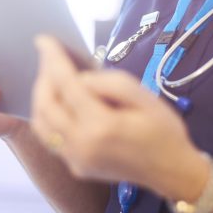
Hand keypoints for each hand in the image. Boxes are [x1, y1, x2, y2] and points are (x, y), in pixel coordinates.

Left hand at [30, 35, 207, 199]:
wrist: (172, 172)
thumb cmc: (163, 130)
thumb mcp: (145, 97)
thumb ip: (110, 82)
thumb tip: (80, 78)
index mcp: (101, 125)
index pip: (66, 85)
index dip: (52, 59)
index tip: (43, 39)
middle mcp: (81, 144)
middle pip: (45, 104)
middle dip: (43, 76)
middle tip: (50, 58)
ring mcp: (75, 159)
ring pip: (40, 123)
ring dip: (41, 97)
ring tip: (52, 78)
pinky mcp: (75, 166)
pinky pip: (50, 137)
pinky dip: (48, 116)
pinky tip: (60, 102)